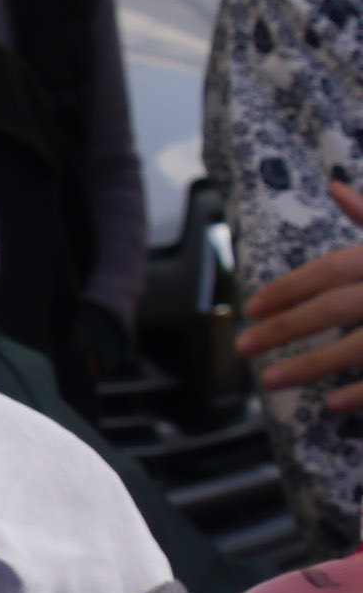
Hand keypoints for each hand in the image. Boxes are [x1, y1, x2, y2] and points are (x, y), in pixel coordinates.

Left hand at [237, 180, 362, 410]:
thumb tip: (336, 188)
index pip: (331, 268)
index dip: (289, 286)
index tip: (251, 306)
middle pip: (334, 308)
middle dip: (285, 328)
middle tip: (243, 347)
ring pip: (358, 347)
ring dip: (312, 364)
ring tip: (269, 381)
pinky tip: (331, 404)